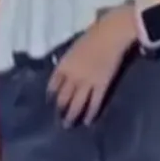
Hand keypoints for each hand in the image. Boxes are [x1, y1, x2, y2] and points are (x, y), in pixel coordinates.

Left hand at [48, 6, 136, 126]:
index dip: (51, 94)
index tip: (49, 103)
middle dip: (59, 109)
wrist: (110, 34)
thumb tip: (66, 68)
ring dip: (71, 115)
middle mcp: (73, 76)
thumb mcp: (74, 47)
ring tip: (68, 125)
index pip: (53, 84)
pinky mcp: (102, 86)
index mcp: (64, 64)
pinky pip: (94, 103)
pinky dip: (90, 113)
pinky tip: (87, 122)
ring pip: (77, 103)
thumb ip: (69, 60)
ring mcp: (87, 82)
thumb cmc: (93, 35)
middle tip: (57, 120)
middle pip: (63, 97)